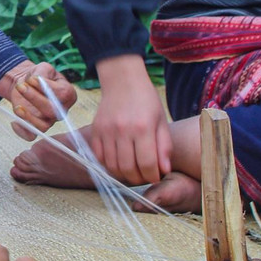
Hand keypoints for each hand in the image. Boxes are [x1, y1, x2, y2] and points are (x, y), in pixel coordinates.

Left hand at [0, 60, 77, 140]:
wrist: (26, 83)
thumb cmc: (38, 75)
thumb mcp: (42, 68)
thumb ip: (42, 72)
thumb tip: (37, 80)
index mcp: (68, 94)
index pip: (63, 94)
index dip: (46, 87)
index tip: (32, 78)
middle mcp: (61, 110)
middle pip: (52, 111)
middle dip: (34, 98)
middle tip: (21, 87)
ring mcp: (49, 120)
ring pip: (43, 126)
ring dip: (28, 117)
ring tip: (17, 106)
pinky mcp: (36, 126)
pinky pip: (31, 135)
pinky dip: (22, 131)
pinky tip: (14, 122)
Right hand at [90, 54, 170, 185]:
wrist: (122, 81)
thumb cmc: (146, 100)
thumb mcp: (161, 121)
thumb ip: (164, 147)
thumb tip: (164, 170)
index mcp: (143, 128)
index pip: (146, 163)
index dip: (152, 176)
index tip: (156, 176)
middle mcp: (122, 130)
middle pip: (127, 168)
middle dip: (138, 178)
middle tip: (144, 176)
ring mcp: (106, 131)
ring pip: (111, 165)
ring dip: (122, 174)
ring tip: (132, 171)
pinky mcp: (95, 130)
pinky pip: (98, 156)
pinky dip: (107, 165)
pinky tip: (117, 162)